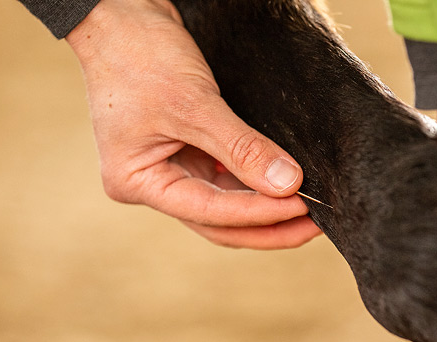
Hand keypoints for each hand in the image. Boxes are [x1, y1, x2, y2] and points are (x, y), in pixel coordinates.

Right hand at [66, 0, 321, 248]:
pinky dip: (256, 185)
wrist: (122, 13)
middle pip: (219, 222)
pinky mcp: (189, 153)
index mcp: (137, 181)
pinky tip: (286, 189)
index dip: (258, 213)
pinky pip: (227, 180)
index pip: (208, 211)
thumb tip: (288, 185)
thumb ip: (241, 148)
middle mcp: (153, 184)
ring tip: (309, 214)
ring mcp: (171, 169)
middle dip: (267, 226)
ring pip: (226, 205)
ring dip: (266, 210)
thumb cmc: (138, 54)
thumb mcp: (192, 104)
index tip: (301, 207)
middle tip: (314, 225)